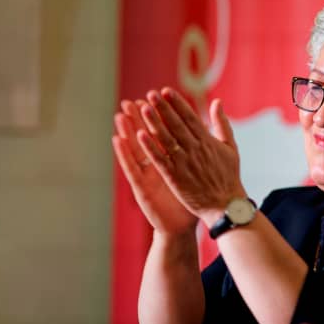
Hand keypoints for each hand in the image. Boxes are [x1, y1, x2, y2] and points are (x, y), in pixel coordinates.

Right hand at [113, 99, 197, 234]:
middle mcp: (155, 165)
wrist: (182, 226)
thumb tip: (206, 131)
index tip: (156, 97)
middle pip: (147, 138)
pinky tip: (117, 140)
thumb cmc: (190, 198)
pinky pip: (131, 168)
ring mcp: (146, 175)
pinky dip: (124, 154)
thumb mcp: (196, 172)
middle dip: (140, 119)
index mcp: (170, 159)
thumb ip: (200, 151)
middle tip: (132, 100)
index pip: (164, 133)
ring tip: (121, 114)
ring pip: (136, 149)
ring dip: (128, 132)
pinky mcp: (140, 187)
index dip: (160, 116)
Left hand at [136, 88, 245, 225]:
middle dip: (163, 108)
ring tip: (142, 108)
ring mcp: (184, 163)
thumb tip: (217, 102)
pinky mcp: (175, 177)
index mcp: (208, 141)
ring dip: (153, 123)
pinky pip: (160, 159)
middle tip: (151, 94)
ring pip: (166, 139)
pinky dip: (150, 147)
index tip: (166, 91)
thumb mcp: (230, 147)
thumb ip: (222, 124)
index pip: (190, 117)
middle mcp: (195, 149)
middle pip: (176, 125)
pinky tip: (139, 135)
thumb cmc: (229, 176)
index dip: (177, 104)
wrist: (226, 204)